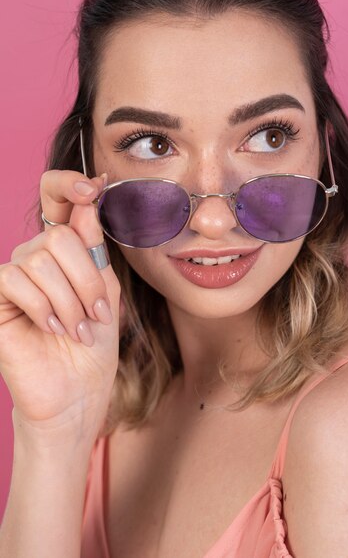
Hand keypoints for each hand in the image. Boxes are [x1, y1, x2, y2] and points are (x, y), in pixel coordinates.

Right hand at [0, 169, 120, 444]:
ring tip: (79, 329)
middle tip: (96, 313)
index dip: (69, 183)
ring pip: (40, 258)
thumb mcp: (105, 291)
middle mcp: (36, 257)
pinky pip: (14, 278)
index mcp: (65, 251)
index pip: (56, 199)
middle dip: (87, 278)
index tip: (95, 186)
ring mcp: (13, 276)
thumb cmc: (93, 344)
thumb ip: (95, 249)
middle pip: (59, 235)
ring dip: (69, 299)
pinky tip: (53, 327)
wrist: (76, 391)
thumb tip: (88, 200)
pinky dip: (42, 305)